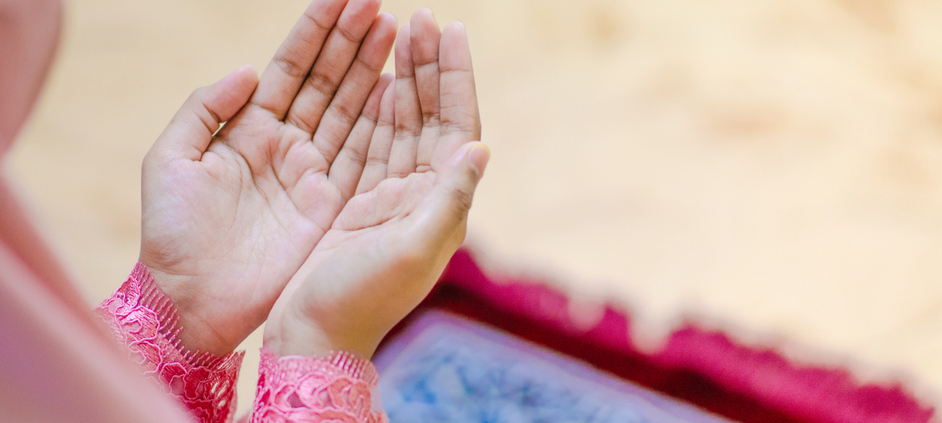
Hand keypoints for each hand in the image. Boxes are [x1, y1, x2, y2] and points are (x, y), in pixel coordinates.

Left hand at [139, 0, 396, 355]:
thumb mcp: (171, 160)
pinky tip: (397, 90)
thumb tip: (250, 68)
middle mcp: (286, 144)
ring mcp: (312, 173)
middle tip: (380, 4)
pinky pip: (361, 156)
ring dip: (372, 71)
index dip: (316, 31)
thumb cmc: (171, 233)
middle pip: (327, 82)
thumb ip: (206, 107)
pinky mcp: (331, 205)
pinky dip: (380, 124)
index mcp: (248, 128)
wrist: (189, 301)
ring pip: (349, 111)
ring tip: (394, 32)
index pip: (289, 68)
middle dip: (353, 42)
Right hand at [264, 10, 488, 358]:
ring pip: (403, 125)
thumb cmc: (360, 300)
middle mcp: (421, 196)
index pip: (456, 127)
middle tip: (422, 18)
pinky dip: (377, 110)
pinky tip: (379, 83)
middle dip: (430, 68)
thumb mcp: (409, 252)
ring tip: (402, 35)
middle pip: (431, 118)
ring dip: (406, 80)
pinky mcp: (360, 202)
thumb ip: (447, 201)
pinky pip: (374, 144)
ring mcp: (390, 197)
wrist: (316, 336)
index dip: (456, 79)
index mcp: (439, 205)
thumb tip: (481, 149)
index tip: (451, 31)